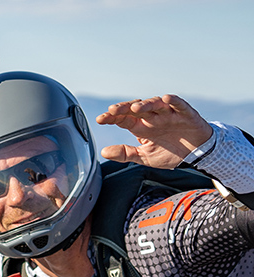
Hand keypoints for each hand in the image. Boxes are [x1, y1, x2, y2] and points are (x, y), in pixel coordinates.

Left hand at [97, 95, 213, 168]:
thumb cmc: (170, 152)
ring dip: (146, 104)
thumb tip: (103, 152)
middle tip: (112, 111)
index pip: (124, 119)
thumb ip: (125, 154)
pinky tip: (166, 99)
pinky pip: (180, 106)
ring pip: (156, 104)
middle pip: (137, 109)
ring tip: (135, 107)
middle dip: (124, 108)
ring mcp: (170, 115)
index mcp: (142, 127)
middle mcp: (154, 118)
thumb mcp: (144, 156)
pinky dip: (174, 101)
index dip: (112, 118)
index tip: (100, 119)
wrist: (196, 154)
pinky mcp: (186, 115)